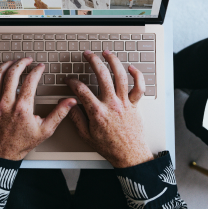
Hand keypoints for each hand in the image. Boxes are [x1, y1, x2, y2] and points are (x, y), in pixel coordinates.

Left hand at [0, 58, 75, 159]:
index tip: (40, 68)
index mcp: (22, 108)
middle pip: (12, 73)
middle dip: (22, 63)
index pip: (30, 81)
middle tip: (28, 60)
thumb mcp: (45, 130)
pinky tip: (2, 72)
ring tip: (14, 62)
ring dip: (7, 65)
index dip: (36, 71)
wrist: (1, 153)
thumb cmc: (22, 143)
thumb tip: (70, 102)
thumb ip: (59, 113)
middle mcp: (7, 103)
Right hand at [66, 50, 152, 168]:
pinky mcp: (135, 104)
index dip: (72, 82)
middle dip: (93, 61)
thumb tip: (68, 105)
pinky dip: (137, 75)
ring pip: (121, 76)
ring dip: (113, 62)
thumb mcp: (86, 135)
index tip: (69, 80)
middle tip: (88, 54)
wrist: (129, 155)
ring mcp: (125, 103)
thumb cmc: (109, 146)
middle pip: (102, 75)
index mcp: (98, 112)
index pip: (81, 90)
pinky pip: (139, 87)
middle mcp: (112, 104)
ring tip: (107, 53)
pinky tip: (131, 68)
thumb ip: (76, 118)